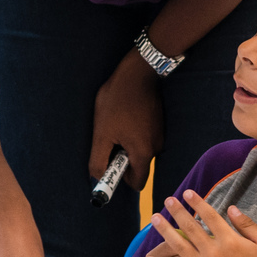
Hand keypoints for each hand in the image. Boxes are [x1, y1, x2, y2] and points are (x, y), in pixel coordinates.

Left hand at [88, 53, 160, 189]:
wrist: (138, 72)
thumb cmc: (117, 102)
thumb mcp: (102, 133)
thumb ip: (99, 159)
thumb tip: (97, 177)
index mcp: (144, 153)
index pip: (136, 184)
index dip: (120, 180)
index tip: (108, 168)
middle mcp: (157, 147)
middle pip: (137, 167)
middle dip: (121, 159)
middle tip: (108, 140)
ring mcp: (160, 134)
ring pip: (139, 151)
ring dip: (126, 144)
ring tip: (116, 124)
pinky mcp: (158, 123)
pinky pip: (144, 138)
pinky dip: (133, 133)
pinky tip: (124, 116)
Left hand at [148, 193, 256, 256]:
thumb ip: (247, 224)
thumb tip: (231, 207)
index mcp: (230, 240)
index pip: (210, 216)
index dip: (198, 203)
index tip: (188, 193)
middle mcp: (213, 252)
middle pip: (191, 227)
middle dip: (178, 212)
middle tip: (168, 200)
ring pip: (179, 245)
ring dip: (165, 231)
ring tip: (155, 218)